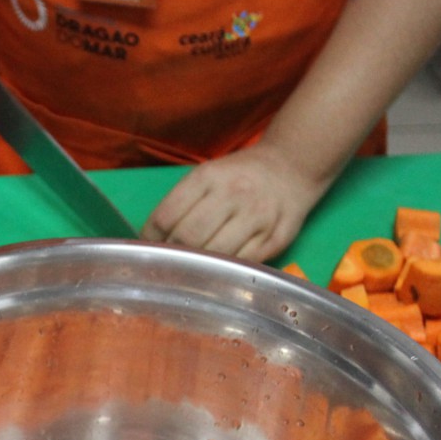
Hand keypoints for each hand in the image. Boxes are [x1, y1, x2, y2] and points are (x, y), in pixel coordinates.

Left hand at [143, 142, 330, 262]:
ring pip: (216, 255)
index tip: (149, 249)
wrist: (291, 168)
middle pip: (189, 238)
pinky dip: (226, 271)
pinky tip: (219, 270)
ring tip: (193, 269)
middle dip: (174, 255)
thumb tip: (152, 241)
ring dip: (199, 267)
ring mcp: (257, 217)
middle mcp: (233, 194)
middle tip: (170, 263)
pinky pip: (242, 264)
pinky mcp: (276, 238)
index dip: (151, 239)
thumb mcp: (207, 176)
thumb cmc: (239, 176)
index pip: (166, 216)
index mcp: (208, 177)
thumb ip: (181, 204)